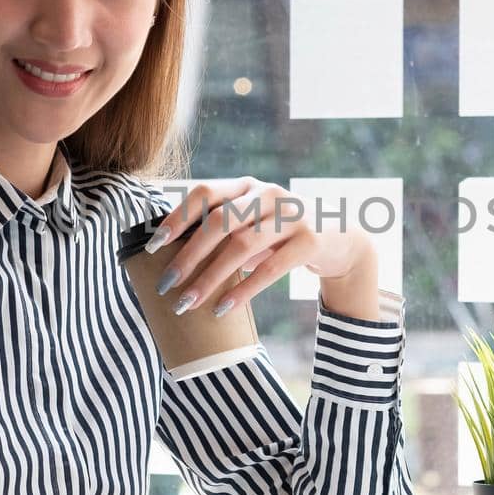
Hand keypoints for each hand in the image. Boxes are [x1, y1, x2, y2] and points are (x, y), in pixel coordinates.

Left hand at [144, 177, 374, 317]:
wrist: (339, 239)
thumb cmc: (279, 235)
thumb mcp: (251, 223)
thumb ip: (220, 231)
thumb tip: (169, 260)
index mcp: (245, 186)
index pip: (204, 193)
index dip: (177, 218)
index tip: (154, 246)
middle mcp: (267, 194)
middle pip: (219, 222)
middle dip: (188, 256)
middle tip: (166, 285)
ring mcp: (291, 215)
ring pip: (241, 247)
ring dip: (210, 278)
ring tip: (188, 303)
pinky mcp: (309, 241)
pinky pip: (270, 270)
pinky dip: (242, 291)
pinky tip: (222, 308)